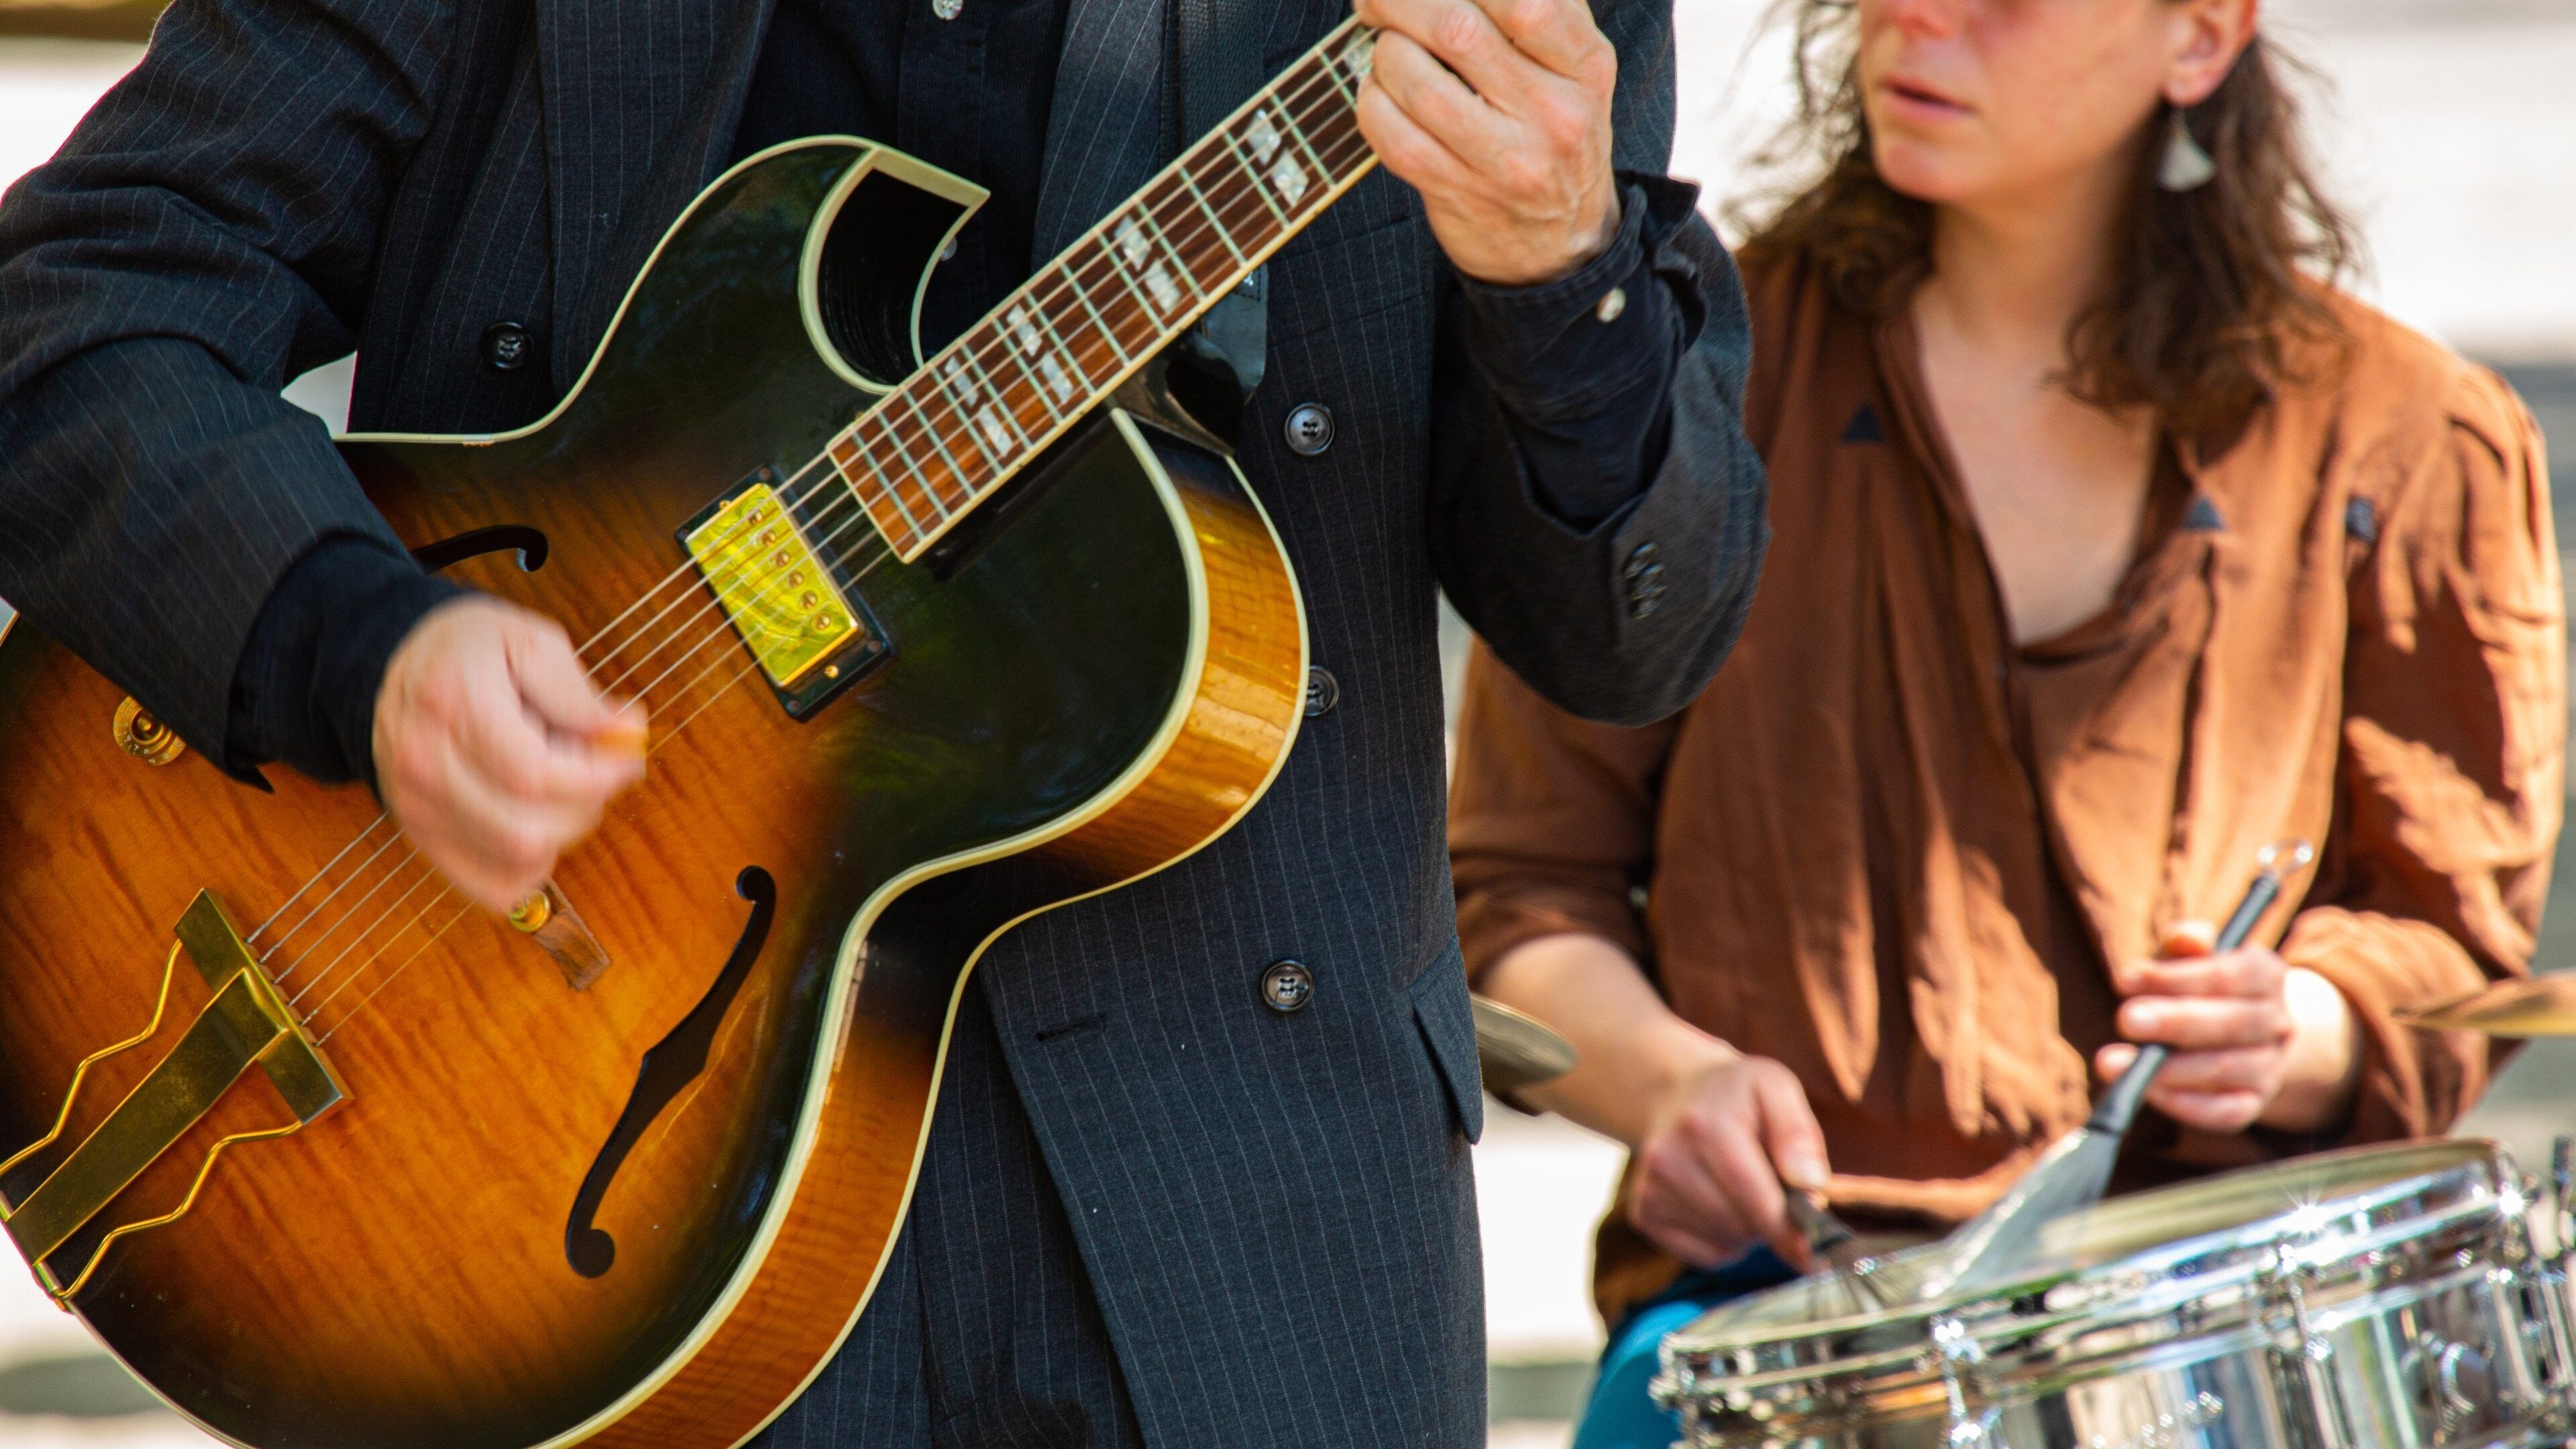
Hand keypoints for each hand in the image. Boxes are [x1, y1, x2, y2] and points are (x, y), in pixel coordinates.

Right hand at [373, 595, 648, 912]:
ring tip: (565, 787)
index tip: (628, 761)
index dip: (596, 778)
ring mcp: (416, 807)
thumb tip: (626, 732)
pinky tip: (539, 821)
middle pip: (526, 828)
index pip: (533, 774)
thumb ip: (576, 692)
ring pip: (515, 859)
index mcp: (452, 704)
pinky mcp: (420, 836)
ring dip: (564, 832)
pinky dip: (532, 866)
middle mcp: (423, 764)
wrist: (394, 665)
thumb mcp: (529, 640)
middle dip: (586, 805)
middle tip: (597, 769)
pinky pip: (491, 885)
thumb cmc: (470, 650)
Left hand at [1351, 0, 1622, 285]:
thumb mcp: (1574, 67)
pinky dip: (1370, 103)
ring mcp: (1506, 161)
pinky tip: (1378, 94)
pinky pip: (1393, 135)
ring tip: (1387, 53)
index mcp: (1587, 65)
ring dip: (1384, 55)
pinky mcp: (1459, 194)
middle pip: (1457, 30)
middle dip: (1398, 2)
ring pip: (1416, 83)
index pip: (1523, 1)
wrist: (1561, 244)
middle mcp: (1554, 113)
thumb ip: (1539, 10)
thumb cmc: (1555, 131)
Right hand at [1627, 1044, 1830, 1270]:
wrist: (1676, 1096)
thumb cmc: (1738, 1097)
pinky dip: (1726, 1242)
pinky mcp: (1645, 1214)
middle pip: (1741, 1224)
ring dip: (1749, 1231)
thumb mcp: (1775, 1088)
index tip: (1813, 1251)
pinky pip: (1705, 1256)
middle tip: (1777, 1190)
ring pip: (1726, 1242)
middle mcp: (1668, 1158)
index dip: (1786, 1227)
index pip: (1751, 1192)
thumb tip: (1810, 1184)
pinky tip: (1723, 1206)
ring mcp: (1651, 1189)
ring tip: (1745, 1191)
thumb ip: (1798, 1132)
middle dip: (1772, 1220)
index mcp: (1704, 1125)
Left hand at [2098, 921, 2361, 1133]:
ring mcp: (2270, 1067)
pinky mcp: (2251, 1104)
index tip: (2124, 979)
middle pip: (2232, 1023)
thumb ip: (2188, 943)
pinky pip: (2224, 1112)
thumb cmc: (2200, 986)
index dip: (2177, 977)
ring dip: (2168, 1068)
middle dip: (2174, 1021)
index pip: (2231, 974)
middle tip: (2124, 1019)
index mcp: (2267, 975)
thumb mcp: (2193, 956)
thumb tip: (2185, 937)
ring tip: (2113, 1062)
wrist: (2242, 1036)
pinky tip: (2146, 1091)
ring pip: (2226, 1068)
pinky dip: (2183, 1103)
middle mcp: (2278, 1022)